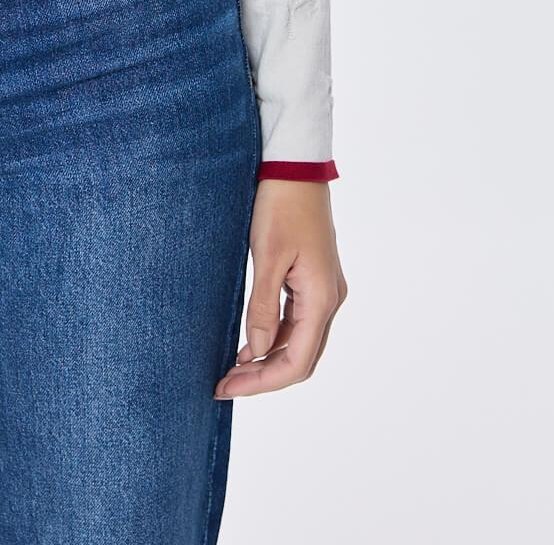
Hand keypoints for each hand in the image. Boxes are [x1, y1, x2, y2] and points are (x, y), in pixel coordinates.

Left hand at [214, 178, 347, 398]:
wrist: (296, 166)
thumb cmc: (281, 204)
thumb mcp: (267, 255)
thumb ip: (263, 307)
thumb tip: (258, 351)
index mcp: (321, 298)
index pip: (296, 362)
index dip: (262, 382)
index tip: (227, 387)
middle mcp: (329, 300)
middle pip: (301, 358)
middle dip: (263, 377)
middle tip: (224, 385)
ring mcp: (324, 290)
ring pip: (300, 342)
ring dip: (268, 359)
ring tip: (232, 369)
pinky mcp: (314, 280)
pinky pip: (297, 322)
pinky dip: (275, 338)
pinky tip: (250, 343)